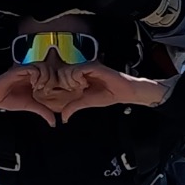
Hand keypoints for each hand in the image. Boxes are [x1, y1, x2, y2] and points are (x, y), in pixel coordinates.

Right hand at [0, 65, 55, 124]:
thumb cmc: (8, 99)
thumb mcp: (30, 106)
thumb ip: (43, 111)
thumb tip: (54, 122)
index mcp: (35, 79)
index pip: (52, 74)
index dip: (55, 82)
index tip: (51, 93)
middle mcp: (31, 73)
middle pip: (50, 68)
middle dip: (52, 79)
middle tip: (47, 91)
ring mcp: (25, 70)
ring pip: (43, 66)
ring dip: (45, 77)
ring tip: (40, 88)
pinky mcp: (18, 70)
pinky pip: (32, 68)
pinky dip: (36, 75)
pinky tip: (33, 85)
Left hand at [48, 61, 168, 122]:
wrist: (124, 92)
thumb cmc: (108, 95)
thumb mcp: (86, 103)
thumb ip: (73, 107)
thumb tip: (63, 118)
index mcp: (79, 77)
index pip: (61, 77)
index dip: (61, 85)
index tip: (70, 92)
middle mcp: (81, 70)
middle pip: (61, 73)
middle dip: (65, 83)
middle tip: (76, 90)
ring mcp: (86, 67)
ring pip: (67, 70)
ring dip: (72, 81)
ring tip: (82, 87)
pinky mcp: (93, 66)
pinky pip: (78, 70)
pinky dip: (78, 78)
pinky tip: (85, 84)